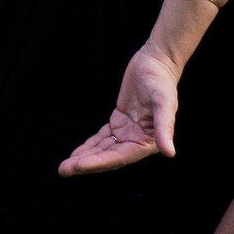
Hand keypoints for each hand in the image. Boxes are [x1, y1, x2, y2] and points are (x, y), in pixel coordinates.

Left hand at [60, 41, 182, 174]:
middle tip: (63, 170)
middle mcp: (137, 141)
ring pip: (103, 149)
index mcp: (148, 142)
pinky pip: (102, 138)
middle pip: (108, 157)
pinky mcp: (119, 122)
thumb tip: (169, 152)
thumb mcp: (164, 102)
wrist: (156, 63)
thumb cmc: (162, 82)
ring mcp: (127, 132)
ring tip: (65, 166)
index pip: (119, 157)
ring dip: (85, 157)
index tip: (78, 166)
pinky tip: (77, 153)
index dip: (99, 163)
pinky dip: (90, 146)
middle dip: (87, 164)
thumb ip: (165, 128)